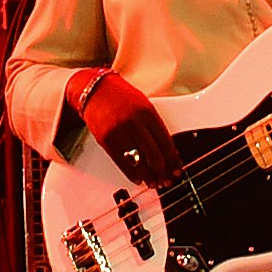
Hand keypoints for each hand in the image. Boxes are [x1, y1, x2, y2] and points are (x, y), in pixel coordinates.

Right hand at [68, 71, 179, 187]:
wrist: (94, 88)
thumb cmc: (121, 96)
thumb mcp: (144, 105)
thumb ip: (155, 126)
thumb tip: (167, 152)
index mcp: (147, 112)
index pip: (166, 142)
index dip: (173, 160)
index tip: (177, 170)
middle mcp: (134, 122)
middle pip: (154, 156)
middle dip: (163, 172)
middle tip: (167, 180)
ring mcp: (119, 132)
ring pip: (139, 163)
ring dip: (149, 177)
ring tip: (154, 182)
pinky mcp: (106, 140)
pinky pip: (122, 163)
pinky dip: (132, 174)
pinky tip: (138, 178)